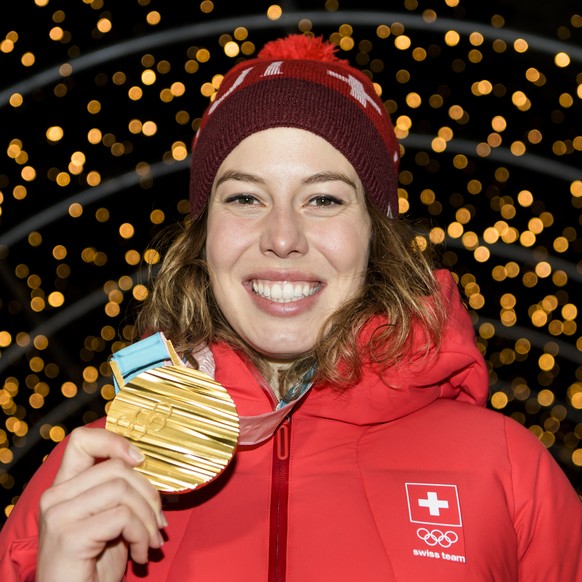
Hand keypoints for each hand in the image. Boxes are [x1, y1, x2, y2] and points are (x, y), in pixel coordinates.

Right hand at [37, 427, 165, 581]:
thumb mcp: (111, 520)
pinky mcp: (68, 536)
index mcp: (64, 487)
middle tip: (158, 523)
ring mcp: (58, 516)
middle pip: (116, 467)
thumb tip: (149, 467)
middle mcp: (55, 497)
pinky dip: (142, 535)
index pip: (81, 439)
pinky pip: (123, 517)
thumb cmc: (95, 565)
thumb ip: (120, 491)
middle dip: (149, 494)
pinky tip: (141, 555)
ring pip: (122, 489)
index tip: (140, 461)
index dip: (114, 441)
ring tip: (151, 541)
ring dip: (148, 518)